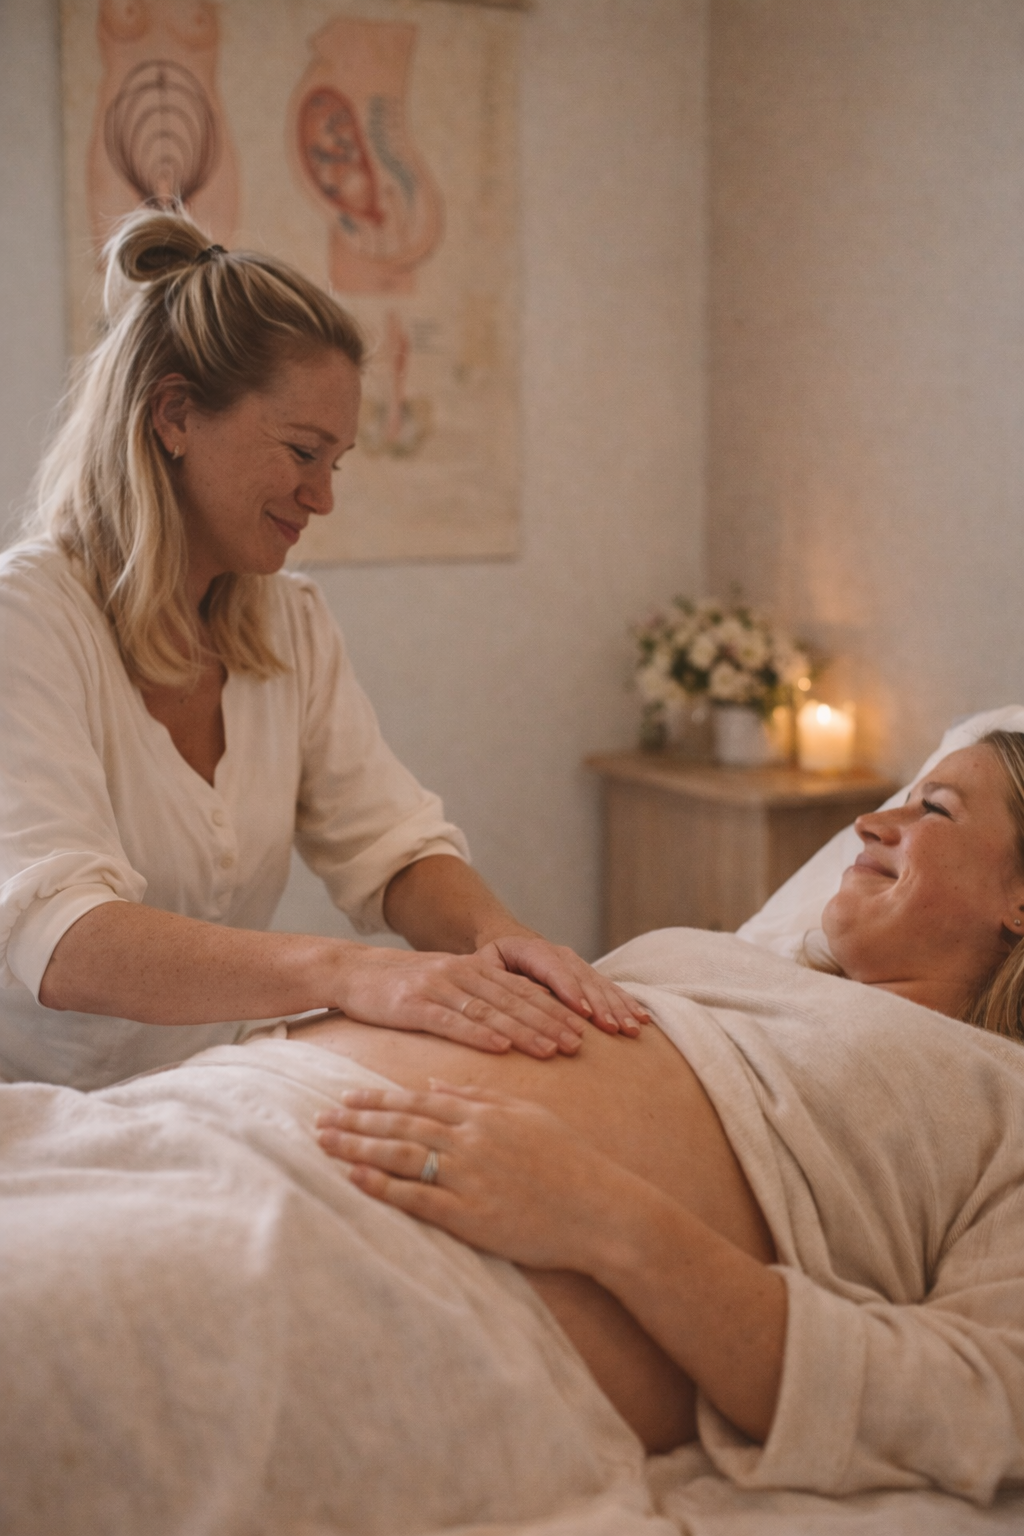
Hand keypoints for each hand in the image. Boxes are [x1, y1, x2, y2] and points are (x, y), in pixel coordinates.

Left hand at [315, 1080, 628, 1268]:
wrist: (602, 1210)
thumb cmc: (571, 1161)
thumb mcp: (529, 1115)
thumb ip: (482, 1096)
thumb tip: (439, 1084)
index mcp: (484, 1114)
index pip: (418, 1102)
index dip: (378, 1100)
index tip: (345, 1097)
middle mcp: (470, 1140)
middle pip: (400, 1126)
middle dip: (356, 1121)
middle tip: (318, 1117)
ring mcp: (469, 1177)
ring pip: (400, 1156)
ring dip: (357, 1147)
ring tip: (324, 1144)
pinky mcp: (470, 1215)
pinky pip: (416, 1199)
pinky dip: (382, 1187)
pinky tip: (353, 1178)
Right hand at [331, 946, 592, 1059]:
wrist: (351, 972)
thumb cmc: (401, 988)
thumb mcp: (445, 986)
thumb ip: (477, 1000)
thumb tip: (514, 1027)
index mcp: (474, 970)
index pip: (523, 990)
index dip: (555, 1009)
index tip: (584, 1029)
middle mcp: (462, 974)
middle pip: (514, 1001)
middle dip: (551, 1022)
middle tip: (580, 1044)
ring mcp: (438, 988)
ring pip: (491, 1012)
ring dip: (524, 1032)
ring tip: (553, 1050)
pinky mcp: (413, 1004)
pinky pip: (452, 1022)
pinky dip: (479, 1035)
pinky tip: (501, 1049)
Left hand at [480, 934, 649, 1036]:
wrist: (505, 942)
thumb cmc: (490, 962)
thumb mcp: (484, 967)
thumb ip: (499, 981)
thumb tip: (525, 998)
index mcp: (529, 948)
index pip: (551, 967)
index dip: (568, 989)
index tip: (582, 1011)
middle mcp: (558, 953)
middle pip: (582, 978)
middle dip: (600, 1004)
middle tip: (613, 1029)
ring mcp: (575, 963)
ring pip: (600, 984)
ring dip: (618, 1006)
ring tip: (631, 1028)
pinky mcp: (586, 975)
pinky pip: (609, 988)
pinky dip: (625, 1003)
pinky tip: (642, 1019)